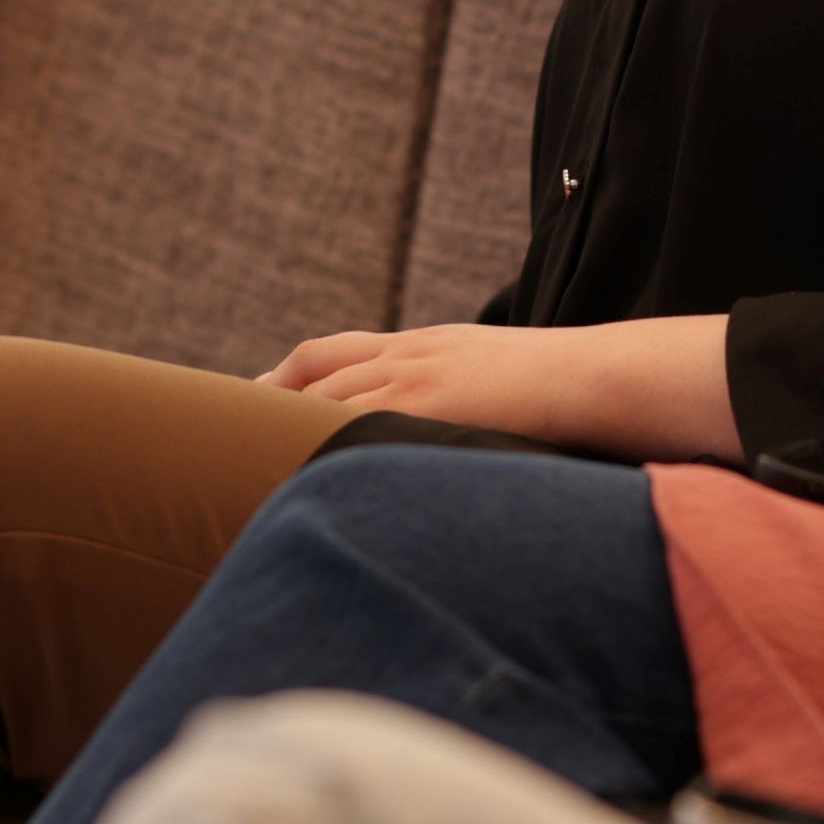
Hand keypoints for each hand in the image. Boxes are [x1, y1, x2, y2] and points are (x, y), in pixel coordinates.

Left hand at [257, 314, 740, 458]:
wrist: (601, 377)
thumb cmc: (565, 387)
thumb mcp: (497, 376)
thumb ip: (460, 393)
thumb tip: (451, 431)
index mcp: (423, 344)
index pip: (329, 353)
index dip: (282, 378)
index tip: (251, 405)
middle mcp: (409, 355)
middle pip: (311, 372)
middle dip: (261, 403)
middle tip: (222, 444)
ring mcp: (416, 379)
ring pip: (323, 401)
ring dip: (279, 434)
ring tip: (238, 471)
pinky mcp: (428, 407)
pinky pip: (355, 427)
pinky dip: (317, 449)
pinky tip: (289, 480)